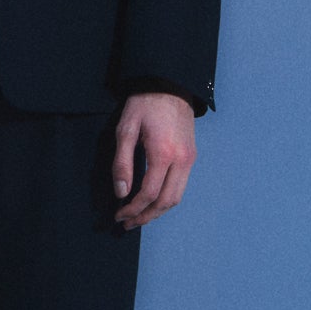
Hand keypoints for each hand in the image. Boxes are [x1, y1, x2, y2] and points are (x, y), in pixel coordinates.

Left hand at [112, 91, 196, 228]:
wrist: (170, 85)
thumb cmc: (144, 104)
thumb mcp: (125, 129)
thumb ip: (122, 162)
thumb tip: (121, 192)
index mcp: (163, 153)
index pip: (148, 193)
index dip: (132, 208)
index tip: (118, 214)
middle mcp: (181, 160)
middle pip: (166, 202)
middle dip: (146, 216)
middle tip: (127, 223)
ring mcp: (190, 159)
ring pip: (176, 197)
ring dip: (157, 211)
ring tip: (139, 217)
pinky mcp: (192, 156)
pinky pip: (181, 186)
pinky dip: (166, 199)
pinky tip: (152, 201)